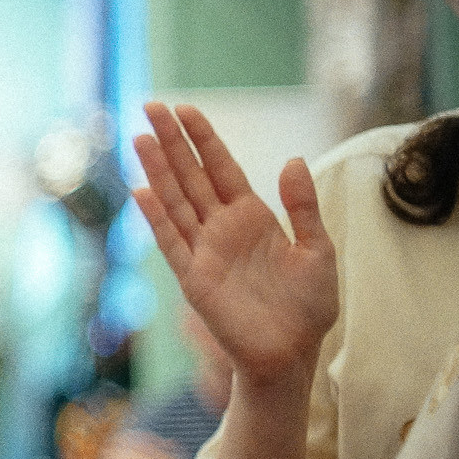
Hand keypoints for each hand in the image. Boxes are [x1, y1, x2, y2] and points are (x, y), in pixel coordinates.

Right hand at [131, 103, 336, 387]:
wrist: (291, 352)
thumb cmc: (307, 307)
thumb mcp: (318, 250)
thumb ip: (302, 206)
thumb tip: (292, 160)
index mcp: (252, 217)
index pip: (221, 168)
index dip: (204, 139)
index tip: (186, 109)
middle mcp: (222, 228)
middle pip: (191, 175)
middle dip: (171, 141)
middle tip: (152, 106)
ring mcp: (204, 251)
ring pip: (176, 200)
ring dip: (158, 170)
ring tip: (140, 138)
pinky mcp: (193, 277)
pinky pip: (171, 241)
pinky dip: (157, 217)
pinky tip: (142, 191)